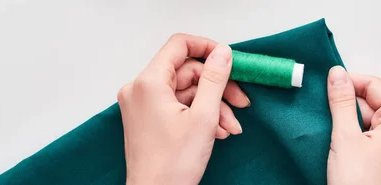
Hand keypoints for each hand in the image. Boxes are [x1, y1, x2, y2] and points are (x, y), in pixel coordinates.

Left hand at [117, 34, 248, 184]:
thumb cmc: (172, 165)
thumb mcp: (204, 117)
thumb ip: (215, 80)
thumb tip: (222, 53)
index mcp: (149, 83)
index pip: (179, 46)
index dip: (207, 48)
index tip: (227, 59)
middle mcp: (140, 90)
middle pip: (187, 72)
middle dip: (217, 88)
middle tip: (239, 101)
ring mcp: (143, 105)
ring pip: (186, 92)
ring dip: (212, 106)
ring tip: (229, 127)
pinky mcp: (148, 118)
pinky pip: (178, 106)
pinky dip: (199, 115)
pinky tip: (217, 131)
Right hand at [326, 66, 380, 184]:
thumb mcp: (345, 137)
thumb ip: (341, 102)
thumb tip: (337, 75)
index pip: (375, 86)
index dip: (349, 82)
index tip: (326, 84)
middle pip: (371, 102)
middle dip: (346, 104)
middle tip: (323, 112)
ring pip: (367, 119)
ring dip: (346, 121)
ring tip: (330, 133)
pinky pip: (368, 135)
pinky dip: (351, 134)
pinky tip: (337, 142)